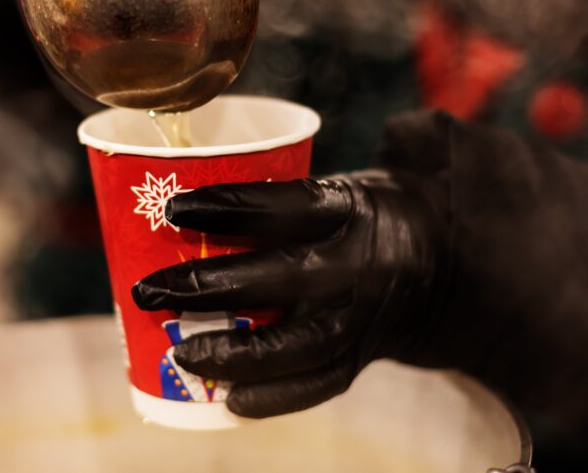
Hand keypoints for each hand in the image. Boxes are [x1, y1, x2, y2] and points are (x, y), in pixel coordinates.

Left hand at [131, 171, 447, 417]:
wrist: (438, 261)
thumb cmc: (354, 217)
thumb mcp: (332, 188)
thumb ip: (276, 193)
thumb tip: (176, 188)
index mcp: (348, 208)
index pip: (284, 205)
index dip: (228, 207)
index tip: (172, 208)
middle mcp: (357, 264)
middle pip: (279, 277)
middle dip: (208, 286)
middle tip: (150, 289)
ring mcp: (362, 317)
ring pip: (296, 342)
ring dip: (233, 352)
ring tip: (180, 351)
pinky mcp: (361, 356)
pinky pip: (317, 384)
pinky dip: (273, 397)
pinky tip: (227, 399)